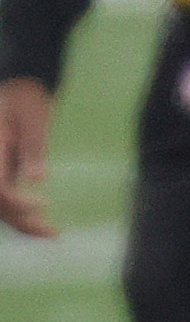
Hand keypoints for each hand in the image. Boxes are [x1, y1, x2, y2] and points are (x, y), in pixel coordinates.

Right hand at [0, 78, 52, 240]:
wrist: (21, 86)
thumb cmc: (28, 98)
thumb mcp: (35, 117)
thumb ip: (34, 146)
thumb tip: (38, 179)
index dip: (15, 201)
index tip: (42, 204)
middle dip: (20, 220)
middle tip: (53, 233)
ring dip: (21, 222)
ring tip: (52, 234)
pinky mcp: (2, 170)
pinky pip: (4, 196)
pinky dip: (19, 212)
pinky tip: (42, 224)